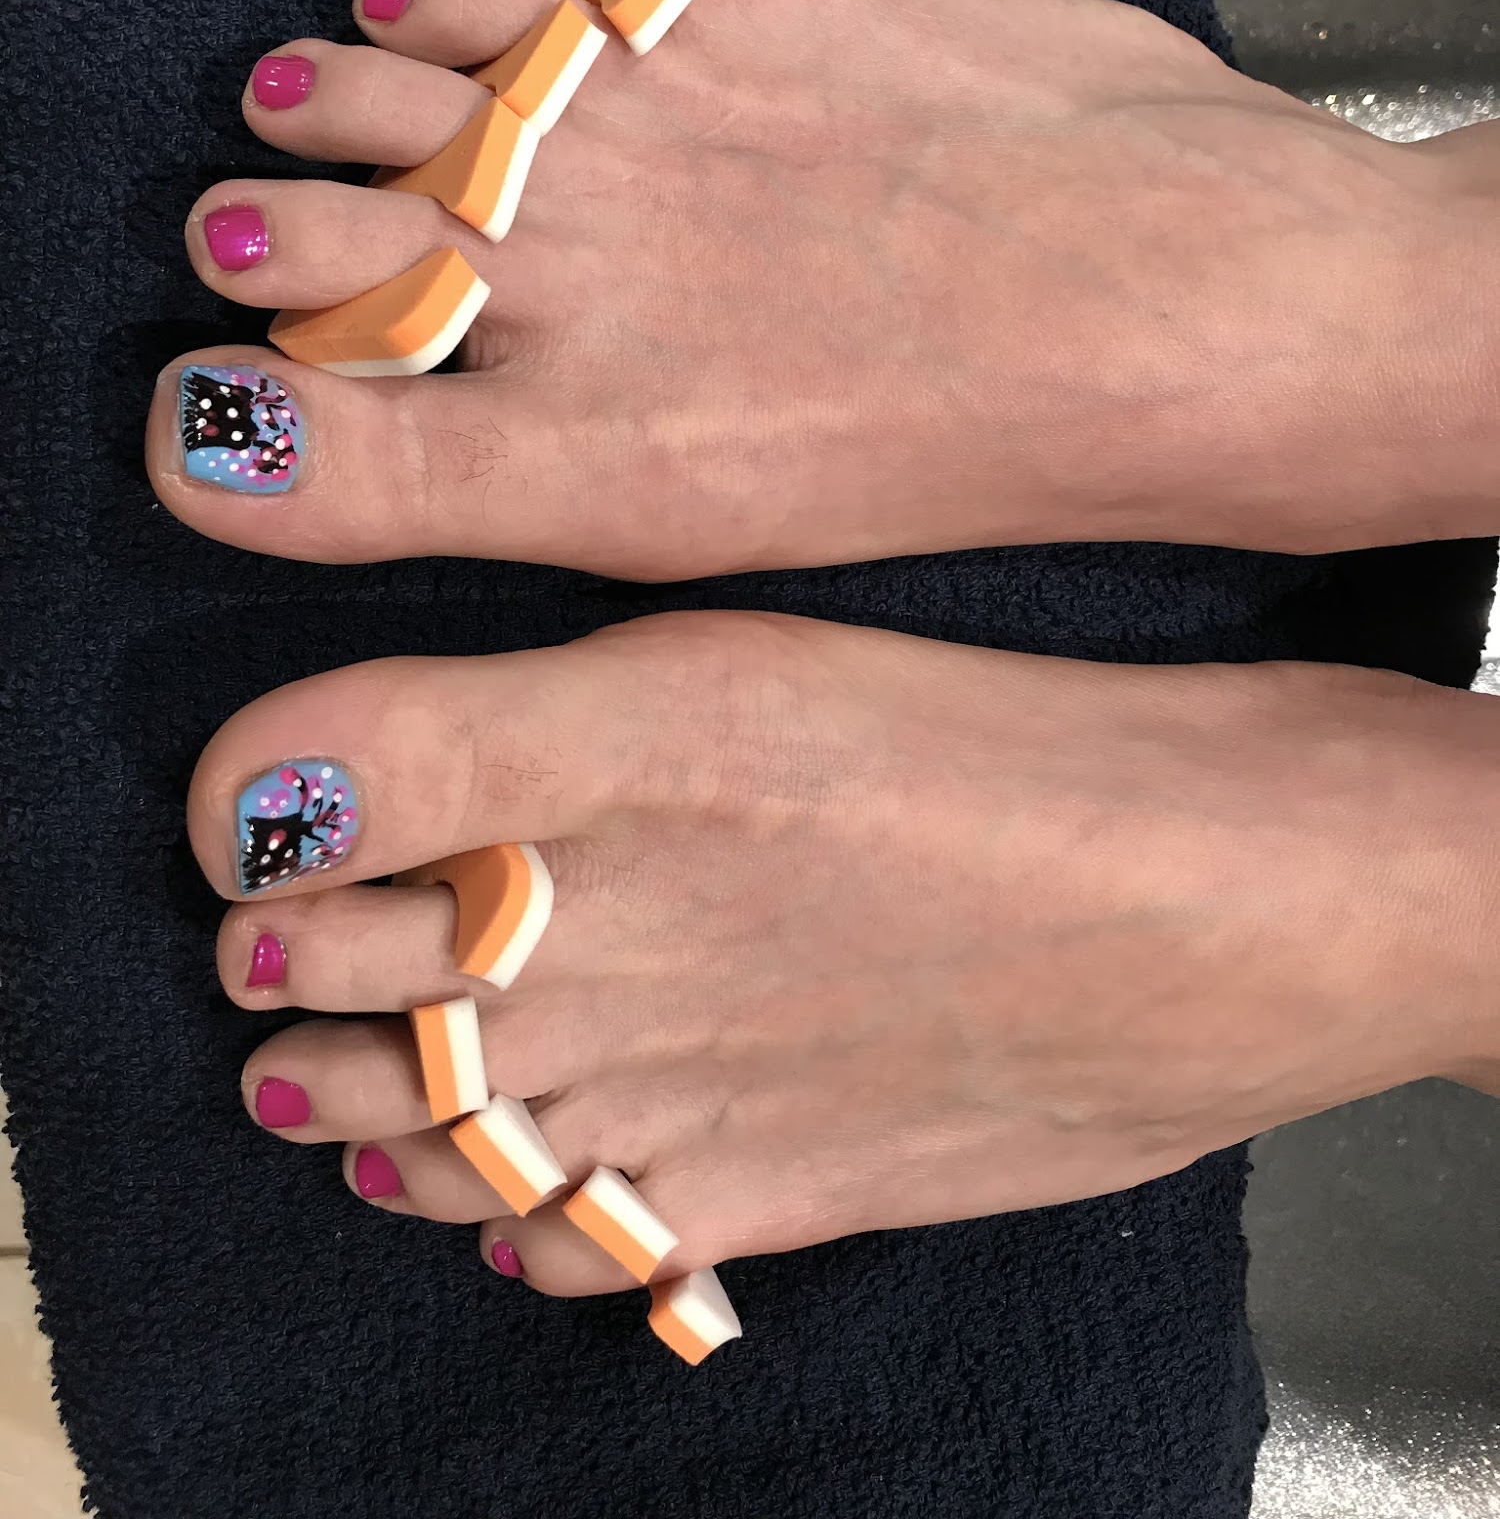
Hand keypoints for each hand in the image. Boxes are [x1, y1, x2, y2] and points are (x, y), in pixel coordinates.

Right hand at [150, 0, 1499, 578]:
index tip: (223, 386)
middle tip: (262, 209)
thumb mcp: (733, 532)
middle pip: (317, 218)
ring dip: (356, 57)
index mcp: (572, 460)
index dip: (225, 416)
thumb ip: (526, 471)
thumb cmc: (986, 454)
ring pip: (404, 54)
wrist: (1188, 312)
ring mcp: (637, 115)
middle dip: (263, 216)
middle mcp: (566, 279)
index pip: (293, 439)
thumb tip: (415, 386)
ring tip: (352, 57)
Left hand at [203, 612, 1499, 1290]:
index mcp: (606, 744)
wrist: (1242, 899)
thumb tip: (309, 787)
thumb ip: (514, 712)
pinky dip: (514, 1219)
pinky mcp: (768, 1194)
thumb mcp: (744, 656)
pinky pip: (564, 1248)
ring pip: (411, 1131)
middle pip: (318, 979)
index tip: (267, 809)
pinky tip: (527, 1181)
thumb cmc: (1015, 745)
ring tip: (357, 1071)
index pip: (298, 787)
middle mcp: (608, 925)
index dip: (247, 802)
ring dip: (358, 1099)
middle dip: (276, 957)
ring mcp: (676, 1082)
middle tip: (296, 938)